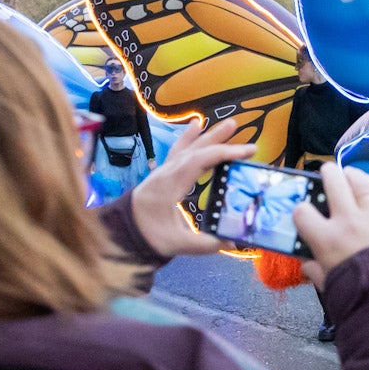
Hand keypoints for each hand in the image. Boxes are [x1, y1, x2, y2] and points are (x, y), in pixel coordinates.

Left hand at [129, 118, 254, 256]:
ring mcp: (164, 171)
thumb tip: (231, 242)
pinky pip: (178, 150)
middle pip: (195, 149)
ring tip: (228, 125)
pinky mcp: (163, 174)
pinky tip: (195, 126)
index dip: (223, 154)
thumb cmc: (147, 236)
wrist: (122, 232)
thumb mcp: (176, 244)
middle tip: (239, 128)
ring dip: (208, 135)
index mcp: (171, 185)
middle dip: (219, 138)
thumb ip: (204, 244)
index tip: (246, 152)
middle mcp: (167, 172)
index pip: (199, 161)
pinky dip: (188, 137)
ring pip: (188, 147)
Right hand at [293, 163, 368, 288]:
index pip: (302, 211)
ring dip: (348, 175)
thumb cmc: (358, 292)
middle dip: (325, 174)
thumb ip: (315, 271)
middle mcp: (347, 220)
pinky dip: (367, 183)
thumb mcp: (329, 283)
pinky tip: (363, 185)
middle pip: (332, 181)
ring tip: (345, 176)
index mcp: (327, 239)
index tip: (303, 215)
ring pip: (357, 179)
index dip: (300, 211)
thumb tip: (307, 264)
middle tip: (323, 176)